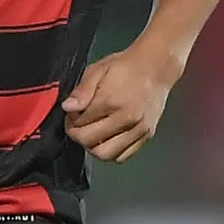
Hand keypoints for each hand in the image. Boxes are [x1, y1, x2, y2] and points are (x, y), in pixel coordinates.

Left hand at [61, 45, 178, 163]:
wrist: (156, 68)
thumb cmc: (125, 67)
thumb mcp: (98, 70)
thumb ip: (82, 90)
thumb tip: (67, 108)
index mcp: (112, 101)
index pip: (81, 123)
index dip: (71, 119)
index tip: (72, 112)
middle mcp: (127, 119)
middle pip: (90, 141)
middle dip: (78, 135)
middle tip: (77, 124)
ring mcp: (139, 130)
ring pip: (106, 154)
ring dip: (93, 146)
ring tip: (91, 132)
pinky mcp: (146, 136)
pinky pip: (123, 156)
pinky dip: (111, 151)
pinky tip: (107, 138)